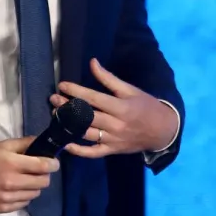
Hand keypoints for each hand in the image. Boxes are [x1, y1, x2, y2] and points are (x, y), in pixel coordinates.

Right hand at [0, 137, 59, 214]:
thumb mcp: (3, 146)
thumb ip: (25, 143)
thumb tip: (42, 142)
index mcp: (12, 163)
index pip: (43, 166)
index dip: (53, 164)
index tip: (53, 163)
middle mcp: (12, 182)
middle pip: (43, 182)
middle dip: (44, 175)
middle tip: (38, 171)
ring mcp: (8, 197)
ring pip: (35, 194)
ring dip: (34, 187)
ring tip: (26, 181)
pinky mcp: (4, 208)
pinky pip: (25, 203)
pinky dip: (25, 196)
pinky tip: (17, 190)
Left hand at [50, 58, 177, 158]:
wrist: (162, 131)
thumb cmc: (146, 106)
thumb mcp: (130, 90)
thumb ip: (109, 78)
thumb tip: (92, 62)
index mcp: (121, 107)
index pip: (95, 99)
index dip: (77, 92)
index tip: (62, 85)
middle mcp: (116, 124)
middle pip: (87, 116)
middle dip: (68, 107)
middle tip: (53, 99)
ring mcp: (113, 139)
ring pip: (87, 133)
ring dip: (69, 125)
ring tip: (56, 115)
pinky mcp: (112, 150)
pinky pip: (94, 153)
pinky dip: (79, 151)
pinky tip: (67, 144)